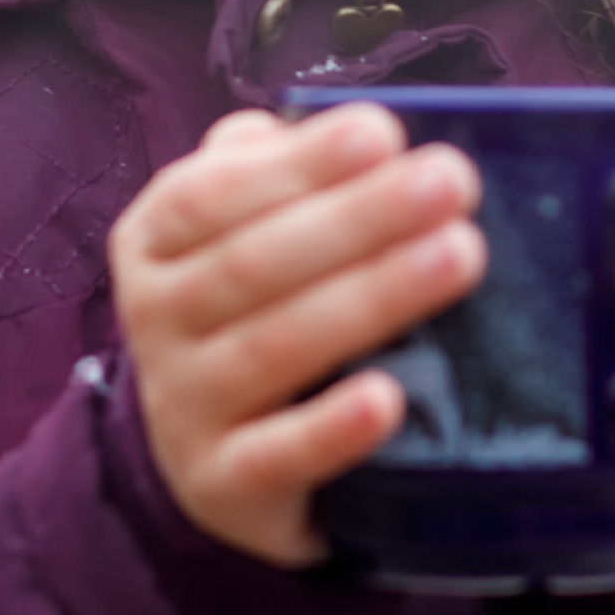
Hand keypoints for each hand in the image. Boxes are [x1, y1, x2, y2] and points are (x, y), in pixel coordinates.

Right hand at [110, 103, 486, 565]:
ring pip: (272, 348)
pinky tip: (390, 399)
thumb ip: (277, 169)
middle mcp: (154, 319)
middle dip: (359, 218)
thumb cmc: (250, 311)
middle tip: (451, 182)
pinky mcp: (221, 484)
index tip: (384, 133)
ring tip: (460, 256)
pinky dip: (330, 431)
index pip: (212, 192)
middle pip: (253, 263)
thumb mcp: (238, 231)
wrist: (209, 459)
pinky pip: (275, 457)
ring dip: (369, 298)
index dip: (297, 163)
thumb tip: (363, 130)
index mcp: (154, 240)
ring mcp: (182, 407)